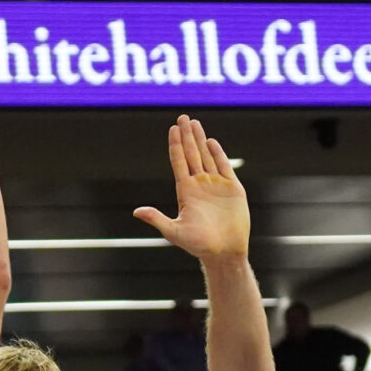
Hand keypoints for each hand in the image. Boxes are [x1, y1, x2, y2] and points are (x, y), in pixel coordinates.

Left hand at [133, 116, 249, 261]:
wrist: (225, 253)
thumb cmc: (199, 245)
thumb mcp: (174, 232)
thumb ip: (157, 219)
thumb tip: (137, 212)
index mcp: (185, 191)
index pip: (179, 162)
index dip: (175, 145)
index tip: (172, 129)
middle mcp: (200, 185)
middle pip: (191, 154)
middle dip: (187, 136)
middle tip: (182, 117)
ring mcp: (216, 185)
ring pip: (206, 156)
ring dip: (200, 139)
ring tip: (194, 123)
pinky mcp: (233, 188)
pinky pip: (224, 166)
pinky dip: (218, 153)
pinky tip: (210, 141)